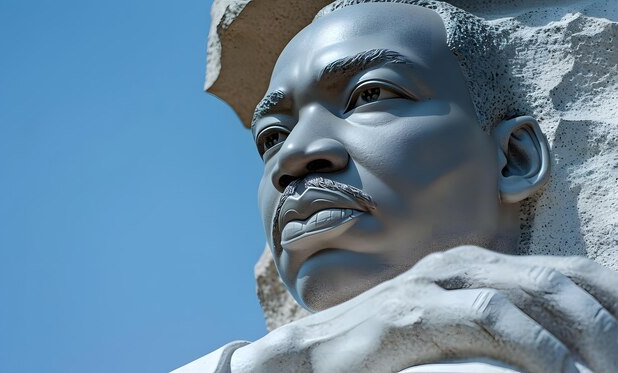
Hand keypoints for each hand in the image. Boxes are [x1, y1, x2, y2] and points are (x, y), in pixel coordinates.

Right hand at [230, 246, 617, 372]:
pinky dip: (539, 349)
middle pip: (559, 278)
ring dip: (585, 335)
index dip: (611, 292)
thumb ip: (494, 326)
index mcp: (475, 264)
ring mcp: (436, 281)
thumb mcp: (450, 330)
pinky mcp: (414, 309)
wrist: (313, 355)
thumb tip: (551, 346)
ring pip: (534, 292)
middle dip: (608, 320)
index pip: (564, 269)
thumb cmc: (385, 348)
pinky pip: (492, 318)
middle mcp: (461, 261)